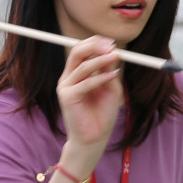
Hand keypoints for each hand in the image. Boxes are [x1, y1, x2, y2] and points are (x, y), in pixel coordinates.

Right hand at [56, 35, 124, 175]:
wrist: (94, 139)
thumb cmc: (101, 115)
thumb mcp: (109, 88)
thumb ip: (108, 71)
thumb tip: (113, 52)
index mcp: (76, 74)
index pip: (81, 50)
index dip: (96, 43)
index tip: (113, 43)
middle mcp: (68, 78)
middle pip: (77, 52)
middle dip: (95, 46)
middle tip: (112, 46)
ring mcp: (66, 87)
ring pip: (82, 66)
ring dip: (101, 60)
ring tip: (116, 58)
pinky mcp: (67, 97)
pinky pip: (85, 83)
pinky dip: (101, 77)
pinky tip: (113, 75)